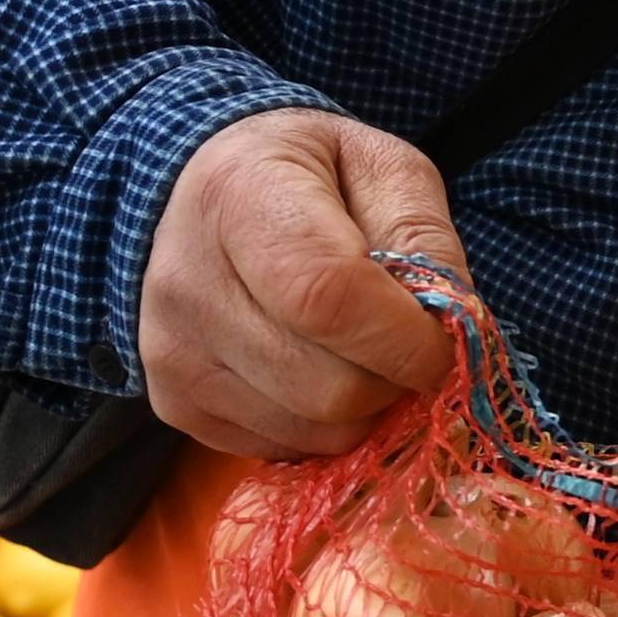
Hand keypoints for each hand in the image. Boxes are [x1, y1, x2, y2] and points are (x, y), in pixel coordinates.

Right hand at [135, 106, 468, 456]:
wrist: (206, 196)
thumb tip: (447, 326)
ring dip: (364, 406)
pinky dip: (323, 424)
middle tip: (403, 342)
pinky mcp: (175, 403)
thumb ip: (422, 235)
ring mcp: (170, 351)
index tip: (445, 342)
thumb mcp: (383, 168)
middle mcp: (186, 281)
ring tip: (357, 350)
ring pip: (313, 430)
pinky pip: (284, 448)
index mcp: (239, 195)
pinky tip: (314, 367)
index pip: (328, 297)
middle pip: (328, 386)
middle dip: (394, 378)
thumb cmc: (310, 177)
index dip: (405, 339)